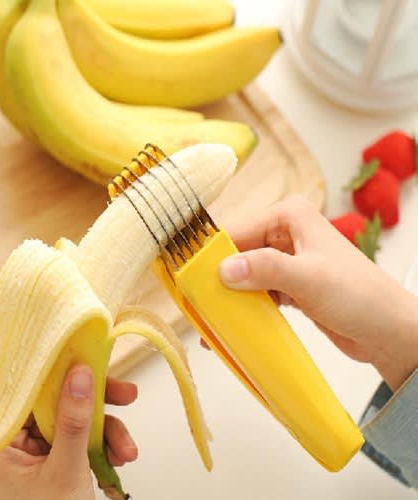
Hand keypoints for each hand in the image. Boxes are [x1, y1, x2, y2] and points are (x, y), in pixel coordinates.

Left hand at [0, 365, 137, 499]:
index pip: (31, 394)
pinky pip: (88, 437)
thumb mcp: (66, 470)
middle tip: (128, 395)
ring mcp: (45, 451)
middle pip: (62, 403)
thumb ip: (73, 421)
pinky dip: (108, 445)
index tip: (87, 359)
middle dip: (98, 406)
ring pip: (80, 420)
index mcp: (5, 444)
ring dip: (110, 432)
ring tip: (128, 452)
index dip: (59, 373)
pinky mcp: (64, 458)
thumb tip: (80, 372)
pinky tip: (121, 458)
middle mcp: (22, 443)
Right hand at [217, 195, 417, 390]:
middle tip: (198, 306)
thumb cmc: (359, 296)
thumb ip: (266, 269)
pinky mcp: (289, 283)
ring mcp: (287, 259)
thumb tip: (224, 269)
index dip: (213, 256)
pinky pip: (258, 290)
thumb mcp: (309, 278)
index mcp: (289, 216)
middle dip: (220, 279)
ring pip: (246, 274)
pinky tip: (233, 323)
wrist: (388, 331)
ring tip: (211, 320)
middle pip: (238, 253)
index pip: (238, 232)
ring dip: (231, 296)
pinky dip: (246, 306)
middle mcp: (285, 232)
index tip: (191, 282)